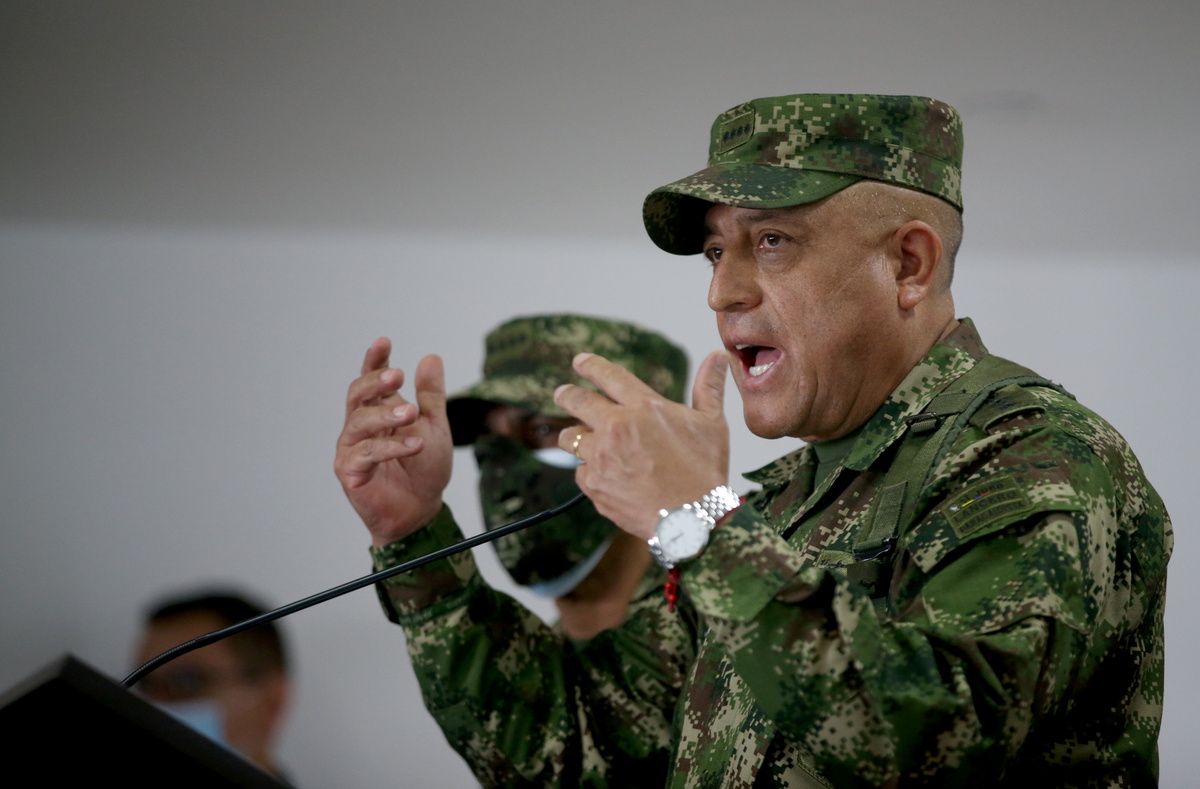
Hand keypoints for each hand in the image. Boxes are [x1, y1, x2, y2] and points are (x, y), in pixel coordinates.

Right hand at [334, 337, 452, 546]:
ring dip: (386, 415)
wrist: (422, 510)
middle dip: (374, 381)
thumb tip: (431, 357)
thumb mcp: (435, 426)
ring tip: (412, 413)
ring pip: (360, 422)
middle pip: (357, 394)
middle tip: (396, 375)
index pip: (371, 380)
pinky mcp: (350, 471)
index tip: (383, 342)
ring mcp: (352, 448)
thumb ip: (431, 395)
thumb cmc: (425, 469)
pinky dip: (392, 447)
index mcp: (379, 411)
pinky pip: (367, 453)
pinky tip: (414, 445)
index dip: (374, 360)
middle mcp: (360, 426)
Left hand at [554, 350, 730, 539]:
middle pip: (577, 401)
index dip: (591, 366)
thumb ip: (708, 386)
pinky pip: (580, 470)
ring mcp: (601, 456)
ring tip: (580, 438)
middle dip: (566, 395)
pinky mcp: (594, 484)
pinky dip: (589, 470)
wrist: (692, 520)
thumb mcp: (712, 423)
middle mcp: (616, 427)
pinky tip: (603, 473)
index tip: (579, 362)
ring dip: (575, 435)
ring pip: (571, 437)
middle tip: (562, 394)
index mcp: (644, 407)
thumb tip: (718, 356)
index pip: (609, 376)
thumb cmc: (705, 471)